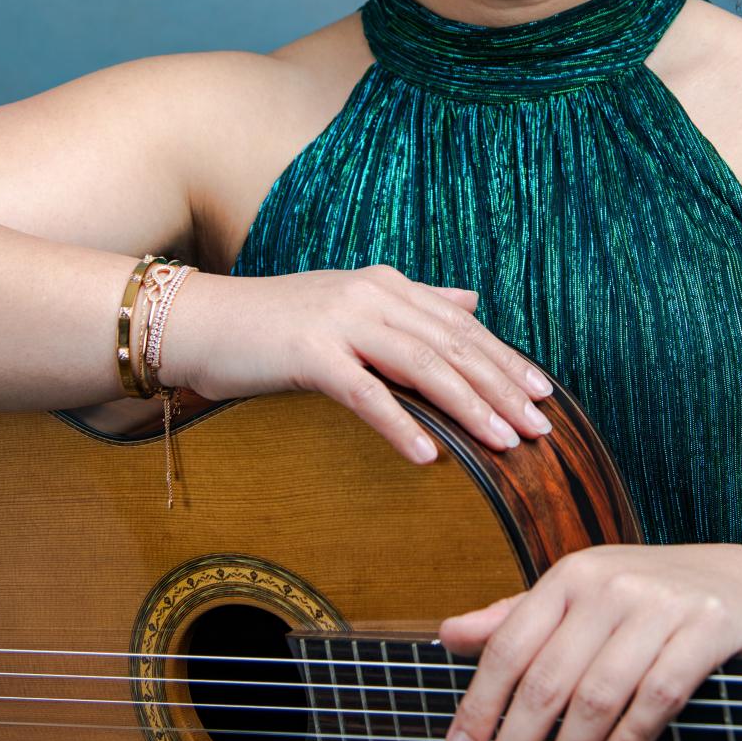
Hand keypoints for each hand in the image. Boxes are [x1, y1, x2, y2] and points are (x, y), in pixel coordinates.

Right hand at [162, 265, 553, 463]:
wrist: (198, 322)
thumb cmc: (274, 324)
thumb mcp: (351, 303)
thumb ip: (414, 303)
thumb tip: (472, 299)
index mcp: (386, 283)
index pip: (461, 325)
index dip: (505, 360)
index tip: (543, 394)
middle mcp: (371, 294)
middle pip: (453, 345)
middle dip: (501, 388)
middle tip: (540, 426)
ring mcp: (340, 320)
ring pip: (422, 366)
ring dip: (468, 408)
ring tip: (504, 444)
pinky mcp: (307, 353)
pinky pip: (365, 393)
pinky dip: (400, 425)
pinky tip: (429, 457)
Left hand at [438, 543, 741, 740]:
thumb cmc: (655, 599)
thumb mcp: (583, 598)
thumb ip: (519, 618)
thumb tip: (448, 634)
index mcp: (571, 575)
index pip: (509, 647)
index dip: (479, 707)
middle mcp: (609, 584)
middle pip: (546, 680)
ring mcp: (661, 604)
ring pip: (598, 696)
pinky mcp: (708, 626)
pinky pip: (657, 696)